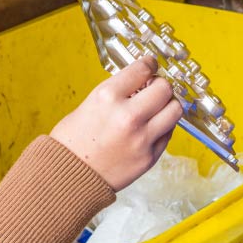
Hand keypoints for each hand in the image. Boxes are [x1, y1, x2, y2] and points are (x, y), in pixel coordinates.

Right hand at [50, 56, 182, 190]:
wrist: (67, 177)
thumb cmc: (71, 142)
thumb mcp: (88, 105)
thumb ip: (116, 93)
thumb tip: (139, 84)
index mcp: (108, 97)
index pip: (143, 69)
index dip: (149, 64)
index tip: (151, 65)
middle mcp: (128, 116)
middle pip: (164, 88)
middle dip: (160, 85)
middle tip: (154, 88)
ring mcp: (142, 138)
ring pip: (175, 110)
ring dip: (167, 105)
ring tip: (157, 108)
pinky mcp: (149, 157)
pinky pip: (168, 134)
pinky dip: (163, 127)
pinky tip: (150, 128)